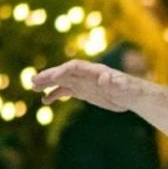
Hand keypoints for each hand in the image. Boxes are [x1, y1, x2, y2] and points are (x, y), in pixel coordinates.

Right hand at [31, 60, 149, 111]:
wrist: (134, 95)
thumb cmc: (132, 90)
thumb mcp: (125, 87)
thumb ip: (116, 82)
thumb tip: (106, 78)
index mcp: (95, 71)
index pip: (75, 67)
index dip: (63, 71)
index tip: (52, 78)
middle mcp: (86, 75)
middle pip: (64, 72)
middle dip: (49, 75)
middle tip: (33, 80)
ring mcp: (83, 82)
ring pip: (61, 81)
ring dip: (48, 83)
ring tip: (33, 87)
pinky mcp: (83, 91)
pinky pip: (65, 91)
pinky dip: (54, 94)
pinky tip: (45, 100)